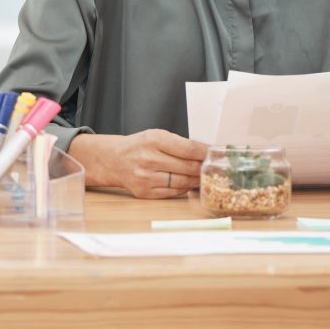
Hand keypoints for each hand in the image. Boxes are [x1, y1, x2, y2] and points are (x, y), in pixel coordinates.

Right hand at [73, 129, 205, 199]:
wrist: (114, 160)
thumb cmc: (139, 146)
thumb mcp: (157, 136)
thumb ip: (181, 144)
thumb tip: (207, 153)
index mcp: (153, 140)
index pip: (189, 149)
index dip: (206, 153)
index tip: (215, 154)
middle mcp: (148, 159)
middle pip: (189, 167)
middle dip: (203, 167)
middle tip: (212, 167)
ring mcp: (146, 178)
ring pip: (183, 182)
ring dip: (196, 180)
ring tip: (201, 175)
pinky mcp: (144, 192)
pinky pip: (173, 192)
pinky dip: (184, 188)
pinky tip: (187, 183)